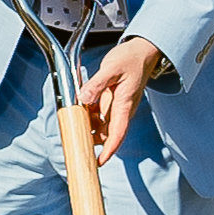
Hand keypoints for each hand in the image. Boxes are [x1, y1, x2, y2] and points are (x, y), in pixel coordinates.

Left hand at [76, 34, 166, 156]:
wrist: (141, 51)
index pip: (117, 133)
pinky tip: (78, 107)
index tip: (99, 162)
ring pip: (100, 124)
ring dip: (87, 126)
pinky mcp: (112, 101)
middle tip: (75, 147)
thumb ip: (97, 83)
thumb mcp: (112, 68)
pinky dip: (87, 114)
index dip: (109, 150)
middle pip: (106, 134)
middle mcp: (121, 109)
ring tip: (72, 124)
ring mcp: (117, 106)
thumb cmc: (131, 59)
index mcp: (124, 105)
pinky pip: (98, 113)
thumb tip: (83, 97)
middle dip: (92, 142)